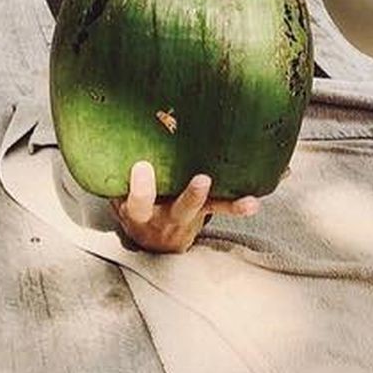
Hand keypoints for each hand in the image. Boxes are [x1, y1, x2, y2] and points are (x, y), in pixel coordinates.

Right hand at [111, 161, 262, 253]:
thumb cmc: (134, 203)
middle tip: (203, 179)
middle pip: (179, 209)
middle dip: (191, 196)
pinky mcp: (204, 213)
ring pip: (207, 210)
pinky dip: (240, 203)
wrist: (152, 242)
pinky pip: (223, 207)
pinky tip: (258, 197)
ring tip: (249, 203)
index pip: (137, 202)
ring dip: (228, 204)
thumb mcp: (118, 195)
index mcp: (138, 212)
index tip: (142, 165)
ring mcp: (188, 217)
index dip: (140, 187)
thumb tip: (115, 130)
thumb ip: (117, 173)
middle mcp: (165, 217)